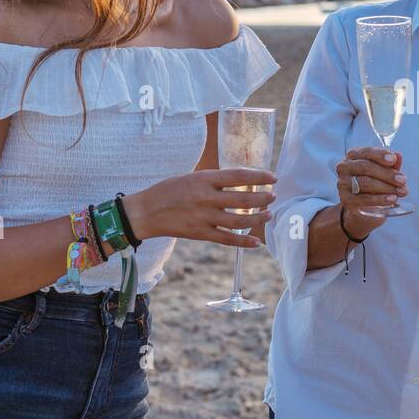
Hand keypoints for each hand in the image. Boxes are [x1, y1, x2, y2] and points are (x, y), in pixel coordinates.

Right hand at [126, 167, 276, 248]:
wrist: (145, 211)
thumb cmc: (169, 191)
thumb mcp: (192, 177)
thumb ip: (214, 181)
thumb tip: (241, 182)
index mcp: (204, 179)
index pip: (239, 176)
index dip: (259, 177)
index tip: (273, 177)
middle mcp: (206, 198)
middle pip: (243, 200)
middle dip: (262, 199)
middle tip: (273, 197)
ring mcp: (203, 217)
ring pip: (239, 220)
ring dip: (257, 218)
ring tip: (268, 214)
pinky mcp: (200, 233)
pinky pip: (226, 239)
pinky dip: (243, 241)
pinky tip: (256, 242)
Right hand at [334, 147, 407, 236]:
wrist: (364, 208)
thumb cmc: (375, 184)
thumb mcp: (384, 173)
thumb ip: (391, 165)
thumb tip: (398, 156)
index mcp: (354, 155)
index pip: (366, 152)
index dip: (380, 155)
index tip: (393, 160)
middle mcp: (345, 167)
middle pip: (366, 167)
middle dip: (387, 174)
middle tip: (403, 180)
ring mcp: (343, 184)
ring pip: (365, 183)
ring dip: (386, 187)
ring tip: (401, 191)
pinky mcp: (346, 200)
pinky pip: (364, 199)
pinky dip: (380, 199)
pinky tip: (392, 199)